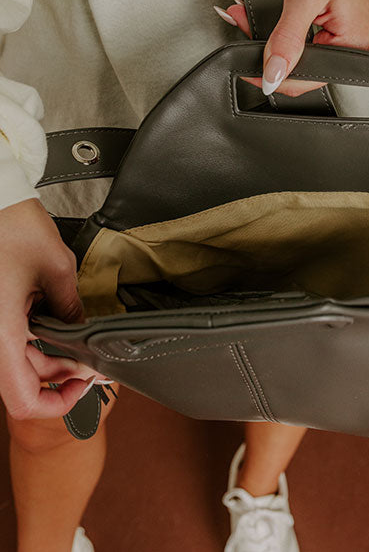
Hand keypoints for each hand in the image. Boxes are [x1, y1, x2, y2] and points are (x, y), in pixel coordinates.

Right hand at [0, 197, 108, 419]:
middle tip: (95, 362)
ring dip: (52, 360)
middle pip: (26, 382)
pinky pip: (16, 342)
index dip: (56, 406)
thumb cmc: (14, 227)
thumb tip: (84, 336)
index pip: (23, 399)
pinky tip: (61, 326)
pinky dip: (39, 342)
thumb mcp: (57, 270)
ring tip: (83, 342)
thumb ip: (71, 310)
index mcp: (2, 332)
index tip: (83, 388)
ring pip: (21, 364)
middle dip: (62, 376)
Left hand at [215, 0, 368, 95]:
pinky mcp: (348, 35)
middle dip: (269, 50)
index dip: (270, 73)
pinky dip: (291, 31)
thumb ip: (287, 39)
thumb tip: (273, 75)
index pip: (304, 79)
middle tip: (244, 23)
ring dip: (276, 39)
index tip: (244, 59)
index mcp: (357, 46)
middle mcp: (362, 51)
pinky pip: (314, 43)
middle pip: (303, 68)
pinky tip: (278, 17)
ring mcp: (356, 44)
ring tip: (254, 17)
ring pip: (305, 56)